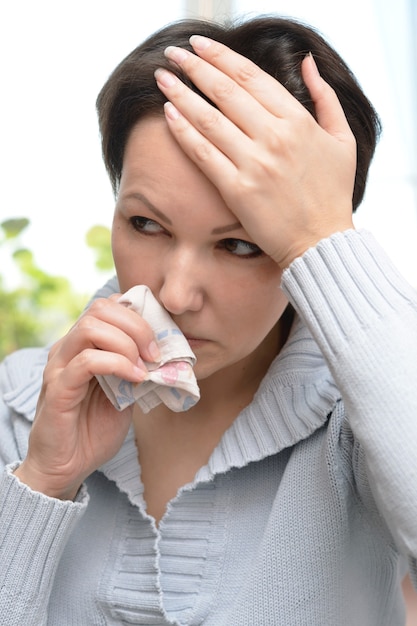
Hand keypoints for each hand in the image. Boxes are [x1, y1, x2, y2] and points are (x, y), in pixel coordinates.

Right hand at [14, 296, 157, 499]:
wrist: (68, 467)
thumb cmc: (94, 428)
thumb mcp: (125, 392)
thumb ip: (137, 369)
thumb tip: (165, 353)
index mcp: (83, 345)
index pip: (107, 306)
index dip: (137, 314)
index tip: (159, 338)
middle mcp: (67, 349)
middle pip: (100, 309)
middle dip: (136, 325)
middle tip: (155, 352)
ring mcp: (59, 367)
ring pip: (90, 327)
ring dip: (126, 342)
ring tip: (144, 366)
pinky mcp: (58, 388)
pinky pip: (86, 362)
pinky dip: (117, 364)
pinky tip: (135, 379)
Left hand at [155, 36, 356, 267]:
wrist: (322, 242)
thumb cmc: (333, 194)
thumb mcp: (342, 140)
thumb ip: (326, 97)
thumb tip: (308, 61)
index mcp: (299, 121)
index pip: (251, 77)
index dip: (221, 57)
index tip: (200, 46)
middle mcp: (275, 137)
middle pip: (225, 91)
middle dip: (195, 67)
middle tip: (172, 54)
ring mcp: (255, 164)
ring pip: (209, 119)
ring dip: (181, 94)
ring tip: (162, 78)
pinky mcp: (238, 190)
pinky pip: (204, 154)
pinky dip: (184, 132)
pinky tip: (168, 114)